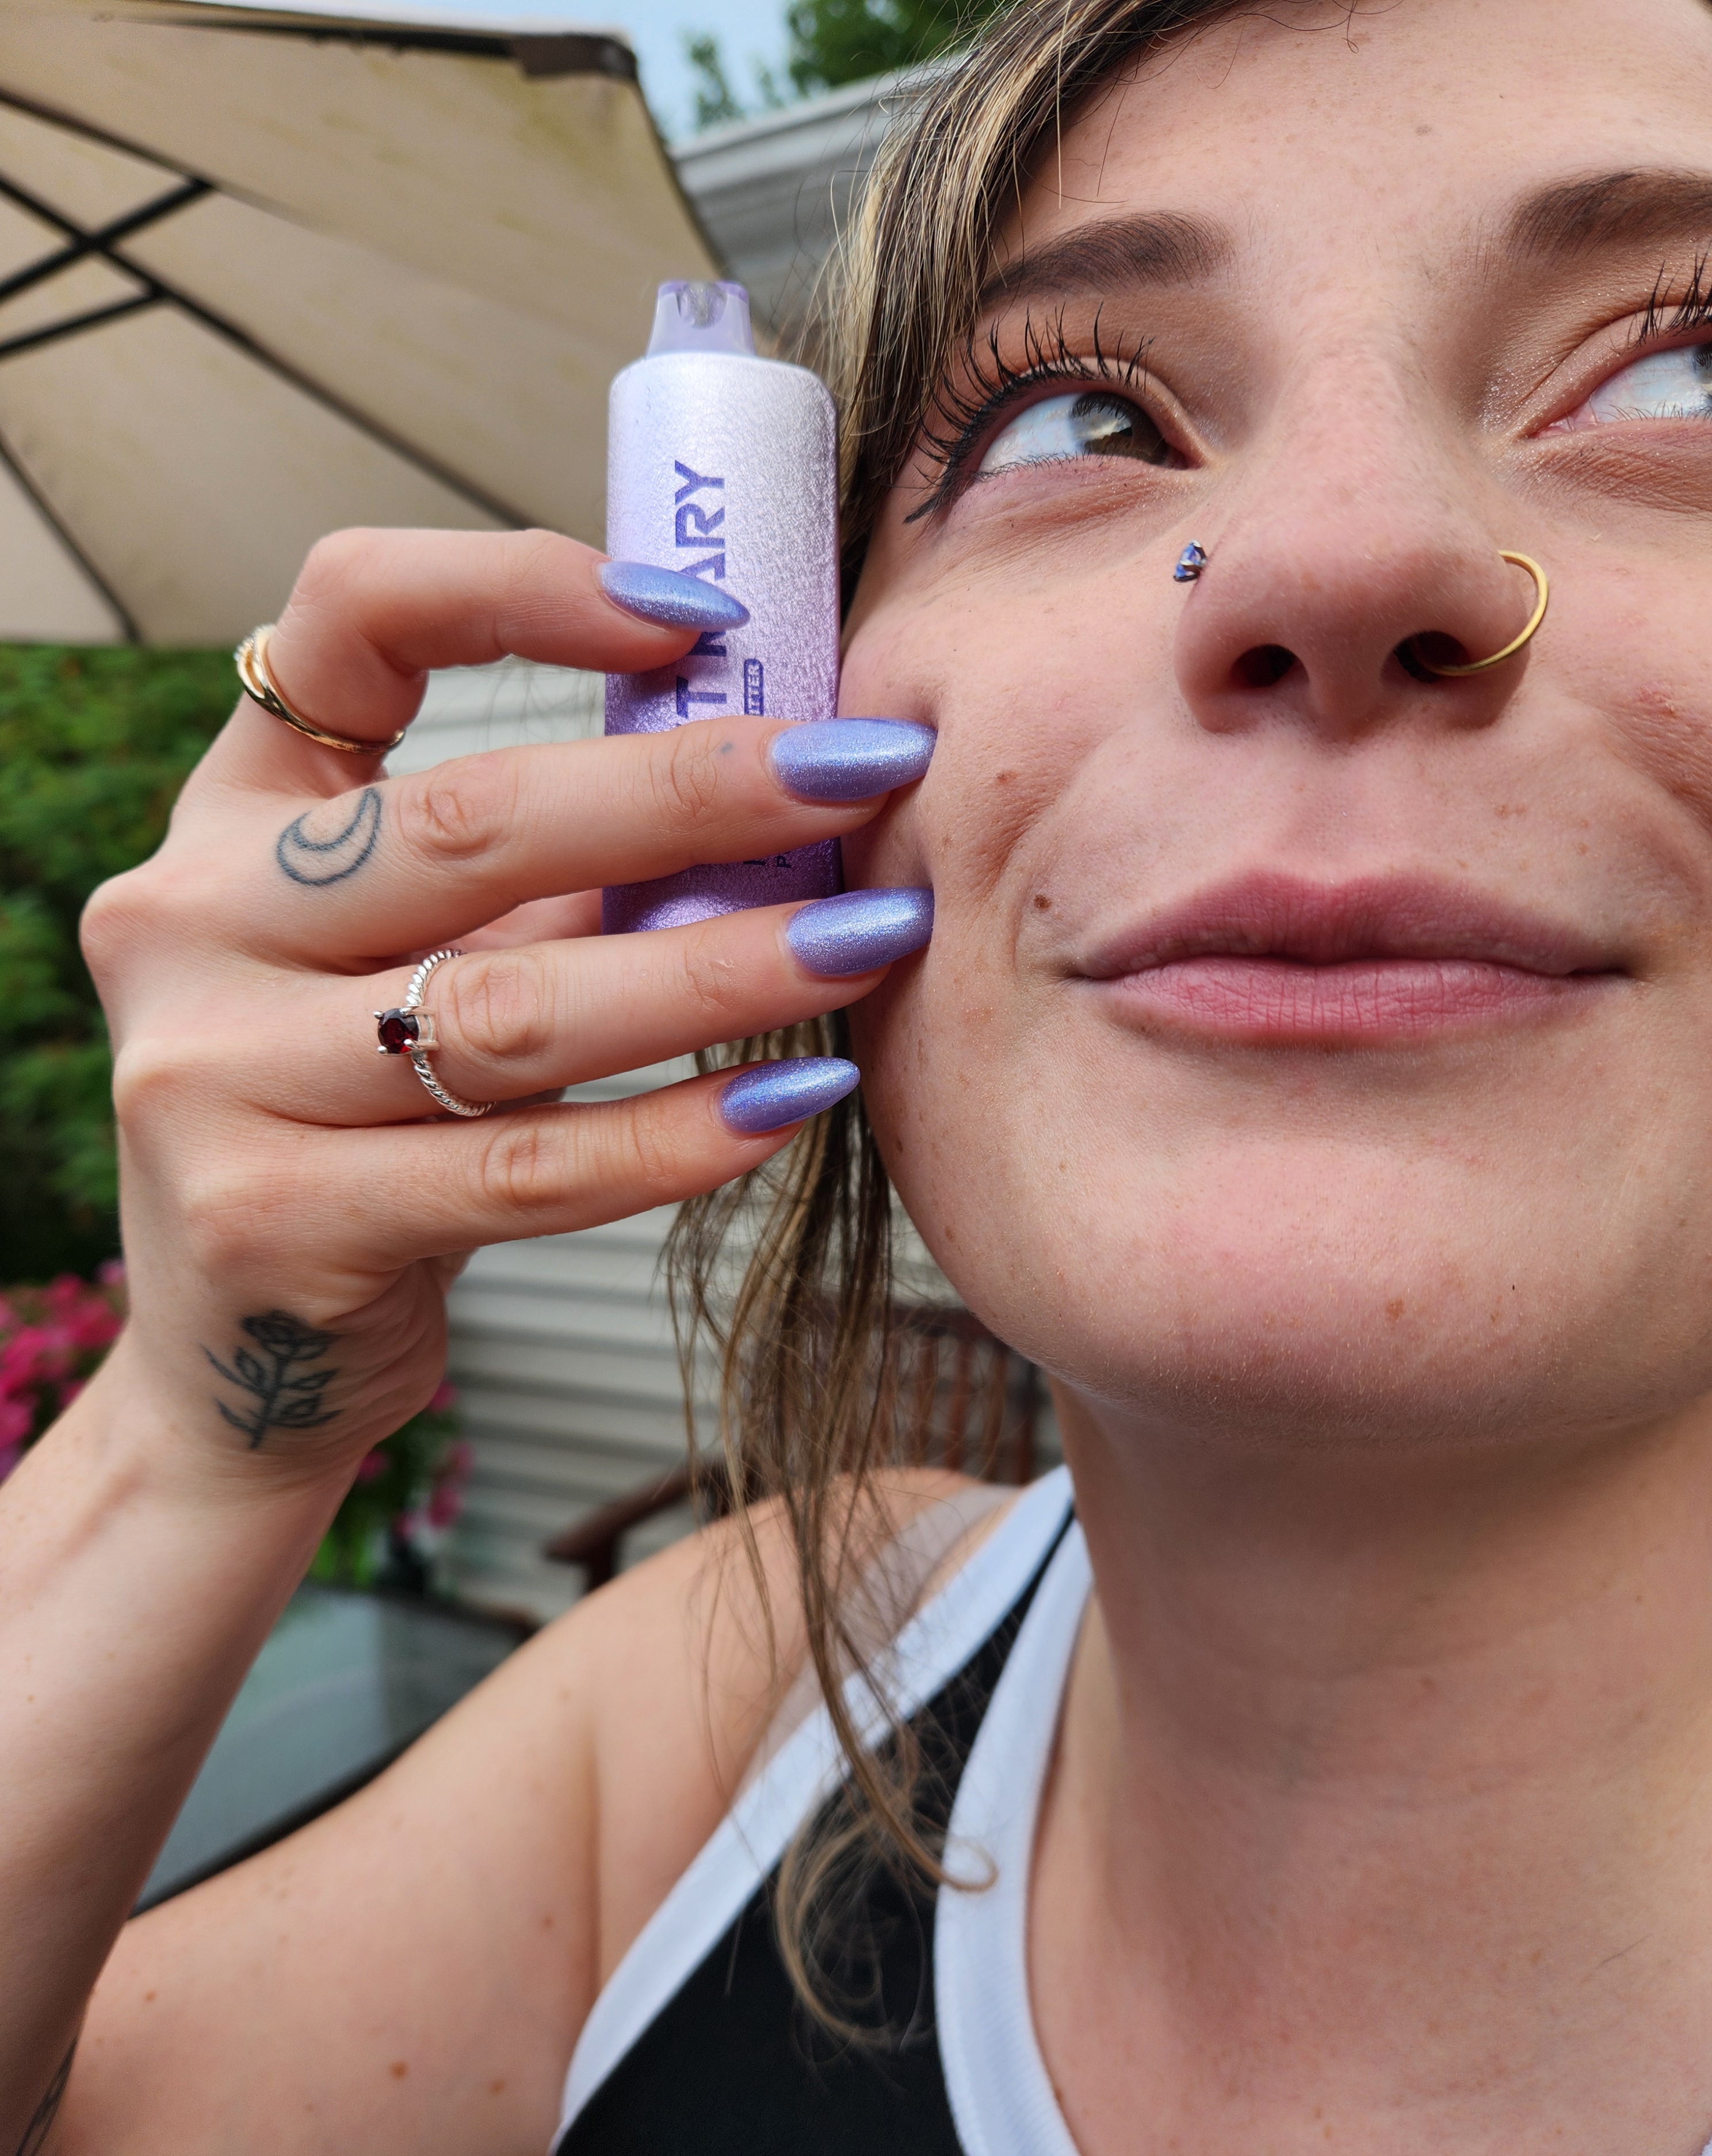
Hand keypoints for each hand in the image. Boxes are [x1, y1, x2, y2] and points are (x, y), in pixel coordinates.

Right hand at [79, 526, 933, 1515]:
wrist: (240, 1357)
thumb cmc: (363, 1120)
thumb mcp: (417, 956)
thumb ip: (543, 870)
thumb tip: (776, 781)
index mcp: (234, 813)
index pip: (345, 617)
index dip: (521, 588)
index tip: (697, 617)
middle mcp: (188, 921)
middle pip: (466, 823)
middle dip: (693, 788)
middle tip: (864, 766)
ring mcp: (206, 1076)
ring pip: (508, 1009)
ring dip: (717, 970)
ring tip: (870, 937)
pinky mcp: (268, 1223)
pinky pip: (516, 1170)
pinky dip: (670, 1135)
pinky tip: (792, 1101)